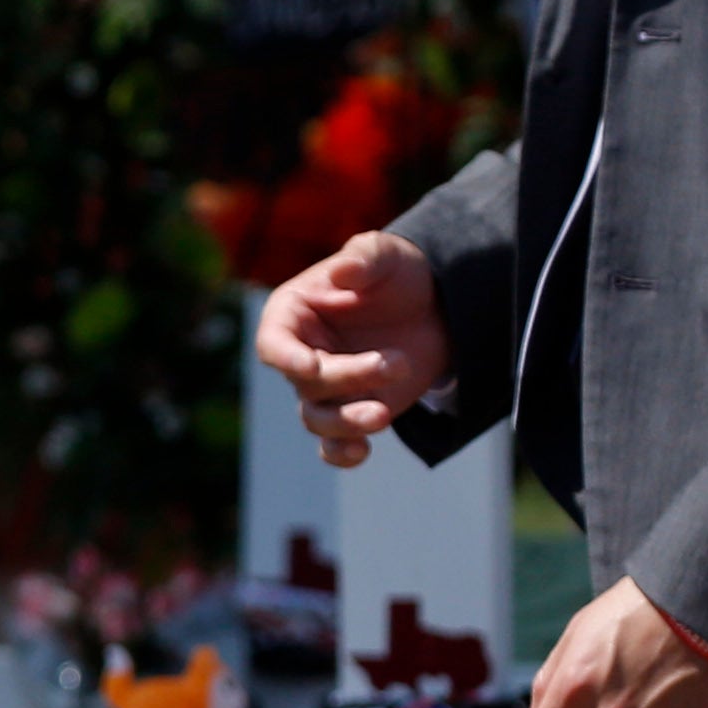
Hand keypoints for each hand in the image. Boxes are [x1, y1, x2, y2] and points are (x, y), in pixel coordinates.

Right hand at [257, 231, 454, 465]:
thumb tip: (341, 271)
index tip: (313, 367)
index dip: (288, 360)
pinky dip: (341, 453)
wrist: (434, 304)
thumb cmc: (396, 273)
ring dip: (347, 422)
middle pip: (306, 383)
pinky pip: (333, 444)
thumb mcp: (384, 253)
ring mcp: (325, 389)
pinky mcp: (351, 411)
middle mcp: (301, 356)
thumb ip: (363, 258)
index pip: (273, 345)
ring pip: (317, 420)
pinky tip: (362, 451)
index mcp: (292, 316)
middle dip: (349, 379)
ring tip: (384, 414)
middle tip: (398, 362)